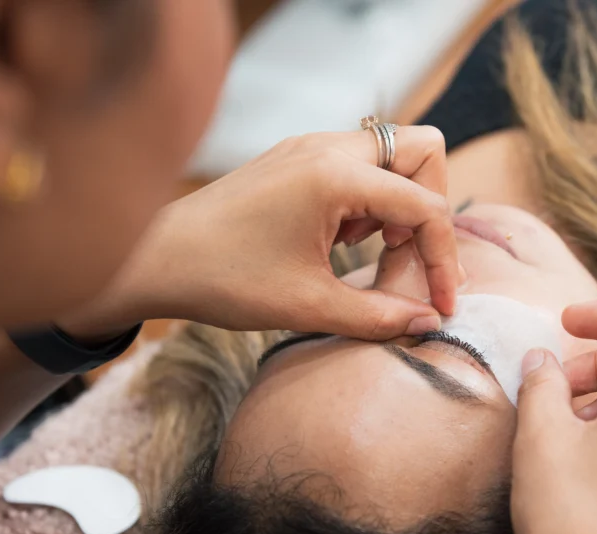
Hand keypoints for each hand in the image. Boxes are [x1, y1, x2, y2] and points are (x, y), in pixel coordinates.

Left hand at [67, 127, 457, 339]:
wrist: (153, 259)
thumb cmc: (224, 280)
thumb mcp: (309, 307)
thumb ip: (379, 315)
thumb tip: (428, 323)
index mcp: (334, 176)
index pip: (426, 205)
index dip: (443, 259)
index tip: (441, 304)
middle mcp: (326, 147)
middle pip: (422, 152)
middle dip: (429, 208)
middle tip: (400, 257)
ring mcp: (308, 147)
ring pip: (391, 155)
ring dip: (397, 204)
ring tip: (363, 250)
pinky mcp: (295, 158)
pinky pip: (357, 164)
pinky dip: (367, 200)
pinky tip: (339, 238)